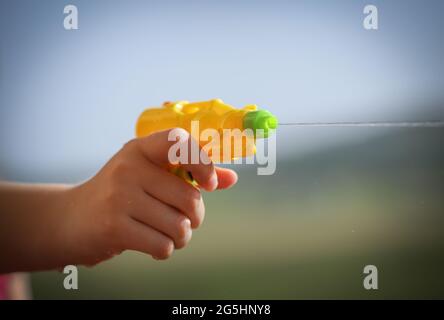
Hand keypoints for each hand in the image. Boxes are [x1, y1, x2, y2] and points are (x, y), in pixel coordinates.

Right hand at [61, 128, 237, 265]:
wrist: (71, 219)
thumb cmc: (121, 194)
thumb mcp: (150, 175)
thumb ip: (191, 174)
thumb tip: (231, 178)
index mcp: (141, 149)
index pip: (179, 141)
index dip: (204, 163)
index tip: (209, 185)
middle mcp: (129, 168)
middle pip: (189, 199)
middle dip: (195, 217)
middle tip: (183, 220)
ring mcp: (119, 197)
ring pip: (179, 226)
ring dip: (181, 237)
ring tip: (166, 233)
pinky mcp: (114, 227)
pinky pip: (163, 245)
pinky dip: (165, 250)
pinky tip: (153, 244)